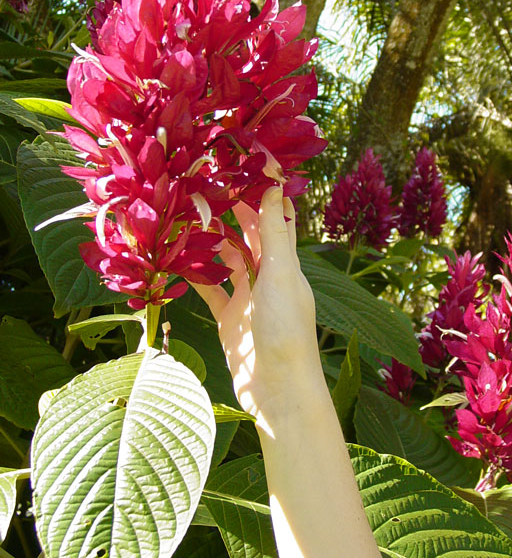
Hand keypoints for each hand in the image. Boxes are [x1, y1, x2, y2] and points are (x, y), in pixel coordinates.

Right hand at [191, 186, 320, 424]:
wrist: (278, 387)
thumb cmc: (286, 328)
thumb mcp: (280, 275)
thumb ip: (273, 234)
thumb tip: (276, 187)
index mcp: (285, 264)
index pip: (276, 220)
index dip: (264, 196)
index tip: (245, 170)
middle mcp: (267, 277)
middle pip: (249, 238)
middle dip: (232, 214)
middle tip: (207, 188)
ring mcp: (247, 298)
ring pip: (227, 262)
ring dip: (212, 243)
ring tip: (189, 217)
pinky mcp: (229, 319)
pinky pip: (210, 291)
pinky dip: (197, 277)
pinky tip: (179, 262)